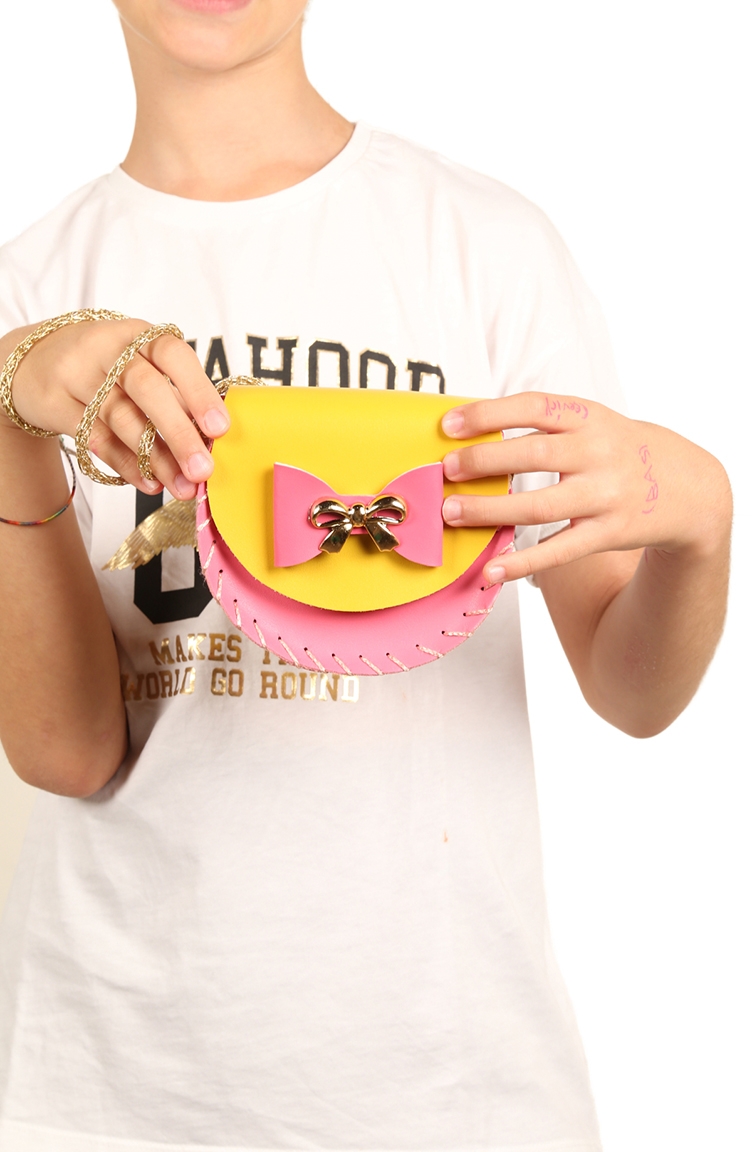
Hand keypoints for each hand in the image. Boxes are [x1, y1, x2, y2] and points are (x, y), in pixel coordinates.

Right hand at [2, 318, 229, 499]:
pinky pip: (96, 439)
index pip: (172, 354)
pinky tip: (150, 483)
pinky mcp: (53, 402)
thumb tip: (211, 442)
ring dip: (157, 459)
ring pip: (121, 419)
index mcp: (138, 334)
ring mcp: (76, 374)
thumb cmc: (104, 367)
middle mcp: (106, 348)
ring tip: (183, 487)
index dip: (198, 390)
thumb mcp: (136, 363)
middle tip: (204, 470)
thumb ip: (172, 394)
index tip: (220, 428)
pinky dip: (126, 465)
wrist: (32, 363)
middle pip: (146, 389)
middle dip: (179, 433)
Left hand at [441, 391, 730, 583]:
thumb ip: (546, 425)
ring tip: (453, 512)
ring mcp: (604, 496)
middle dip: (483, 461)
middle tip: (445, 470)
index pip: (533, 407)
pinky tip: (491, 570)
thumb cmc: (622, 451)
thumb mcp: (595, 422)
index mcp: (589, 417)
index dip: (489, 413)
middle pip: (532, 456)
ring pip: (539, 506)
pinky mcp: (607, 534)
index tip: (449, 424)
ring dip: (491, 510)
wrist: (691, 489)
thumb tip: (474, 431)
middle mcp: (598, 453)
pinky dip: (522, 563)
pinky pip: (558, 551)